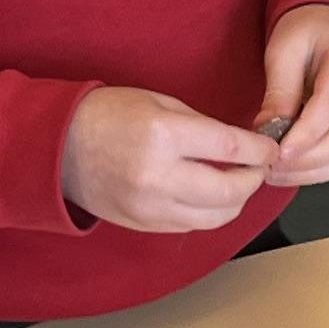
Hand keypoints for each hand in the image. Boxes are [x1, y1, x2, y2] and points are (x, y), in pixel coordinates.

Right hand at [60, 86, 274, 233]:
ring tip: (237, 183)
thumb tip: (242, 145)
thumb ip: (202, 126)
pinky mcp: (144, 225)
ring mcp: (151, 207)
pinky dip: (209, 212)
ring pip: (216, 217)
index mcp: (163, 135)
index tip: (271, 148)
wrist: (57, 148)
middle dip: (253, 179)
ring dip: (235, 201)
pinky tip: (210, 196)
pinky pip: (192, 225)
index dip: (259, 150)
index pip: (230, 147)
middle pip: (230, 191)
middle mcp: (159, 176)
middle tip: (258, 167)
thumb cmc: (108, 115)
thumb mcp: (159, 102)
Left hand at [257, 2, 328, 186]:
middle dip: (309, 159)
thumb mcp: (283, 52)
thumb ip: (279, 93)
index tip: (281, 152)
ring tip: (278, 173)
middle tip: (272, 167)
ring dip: (314, 171)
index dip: (308, 132)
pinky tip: (296, 171)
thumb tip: (269, 134)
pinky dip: (323, 171)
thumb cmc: (307, 35)